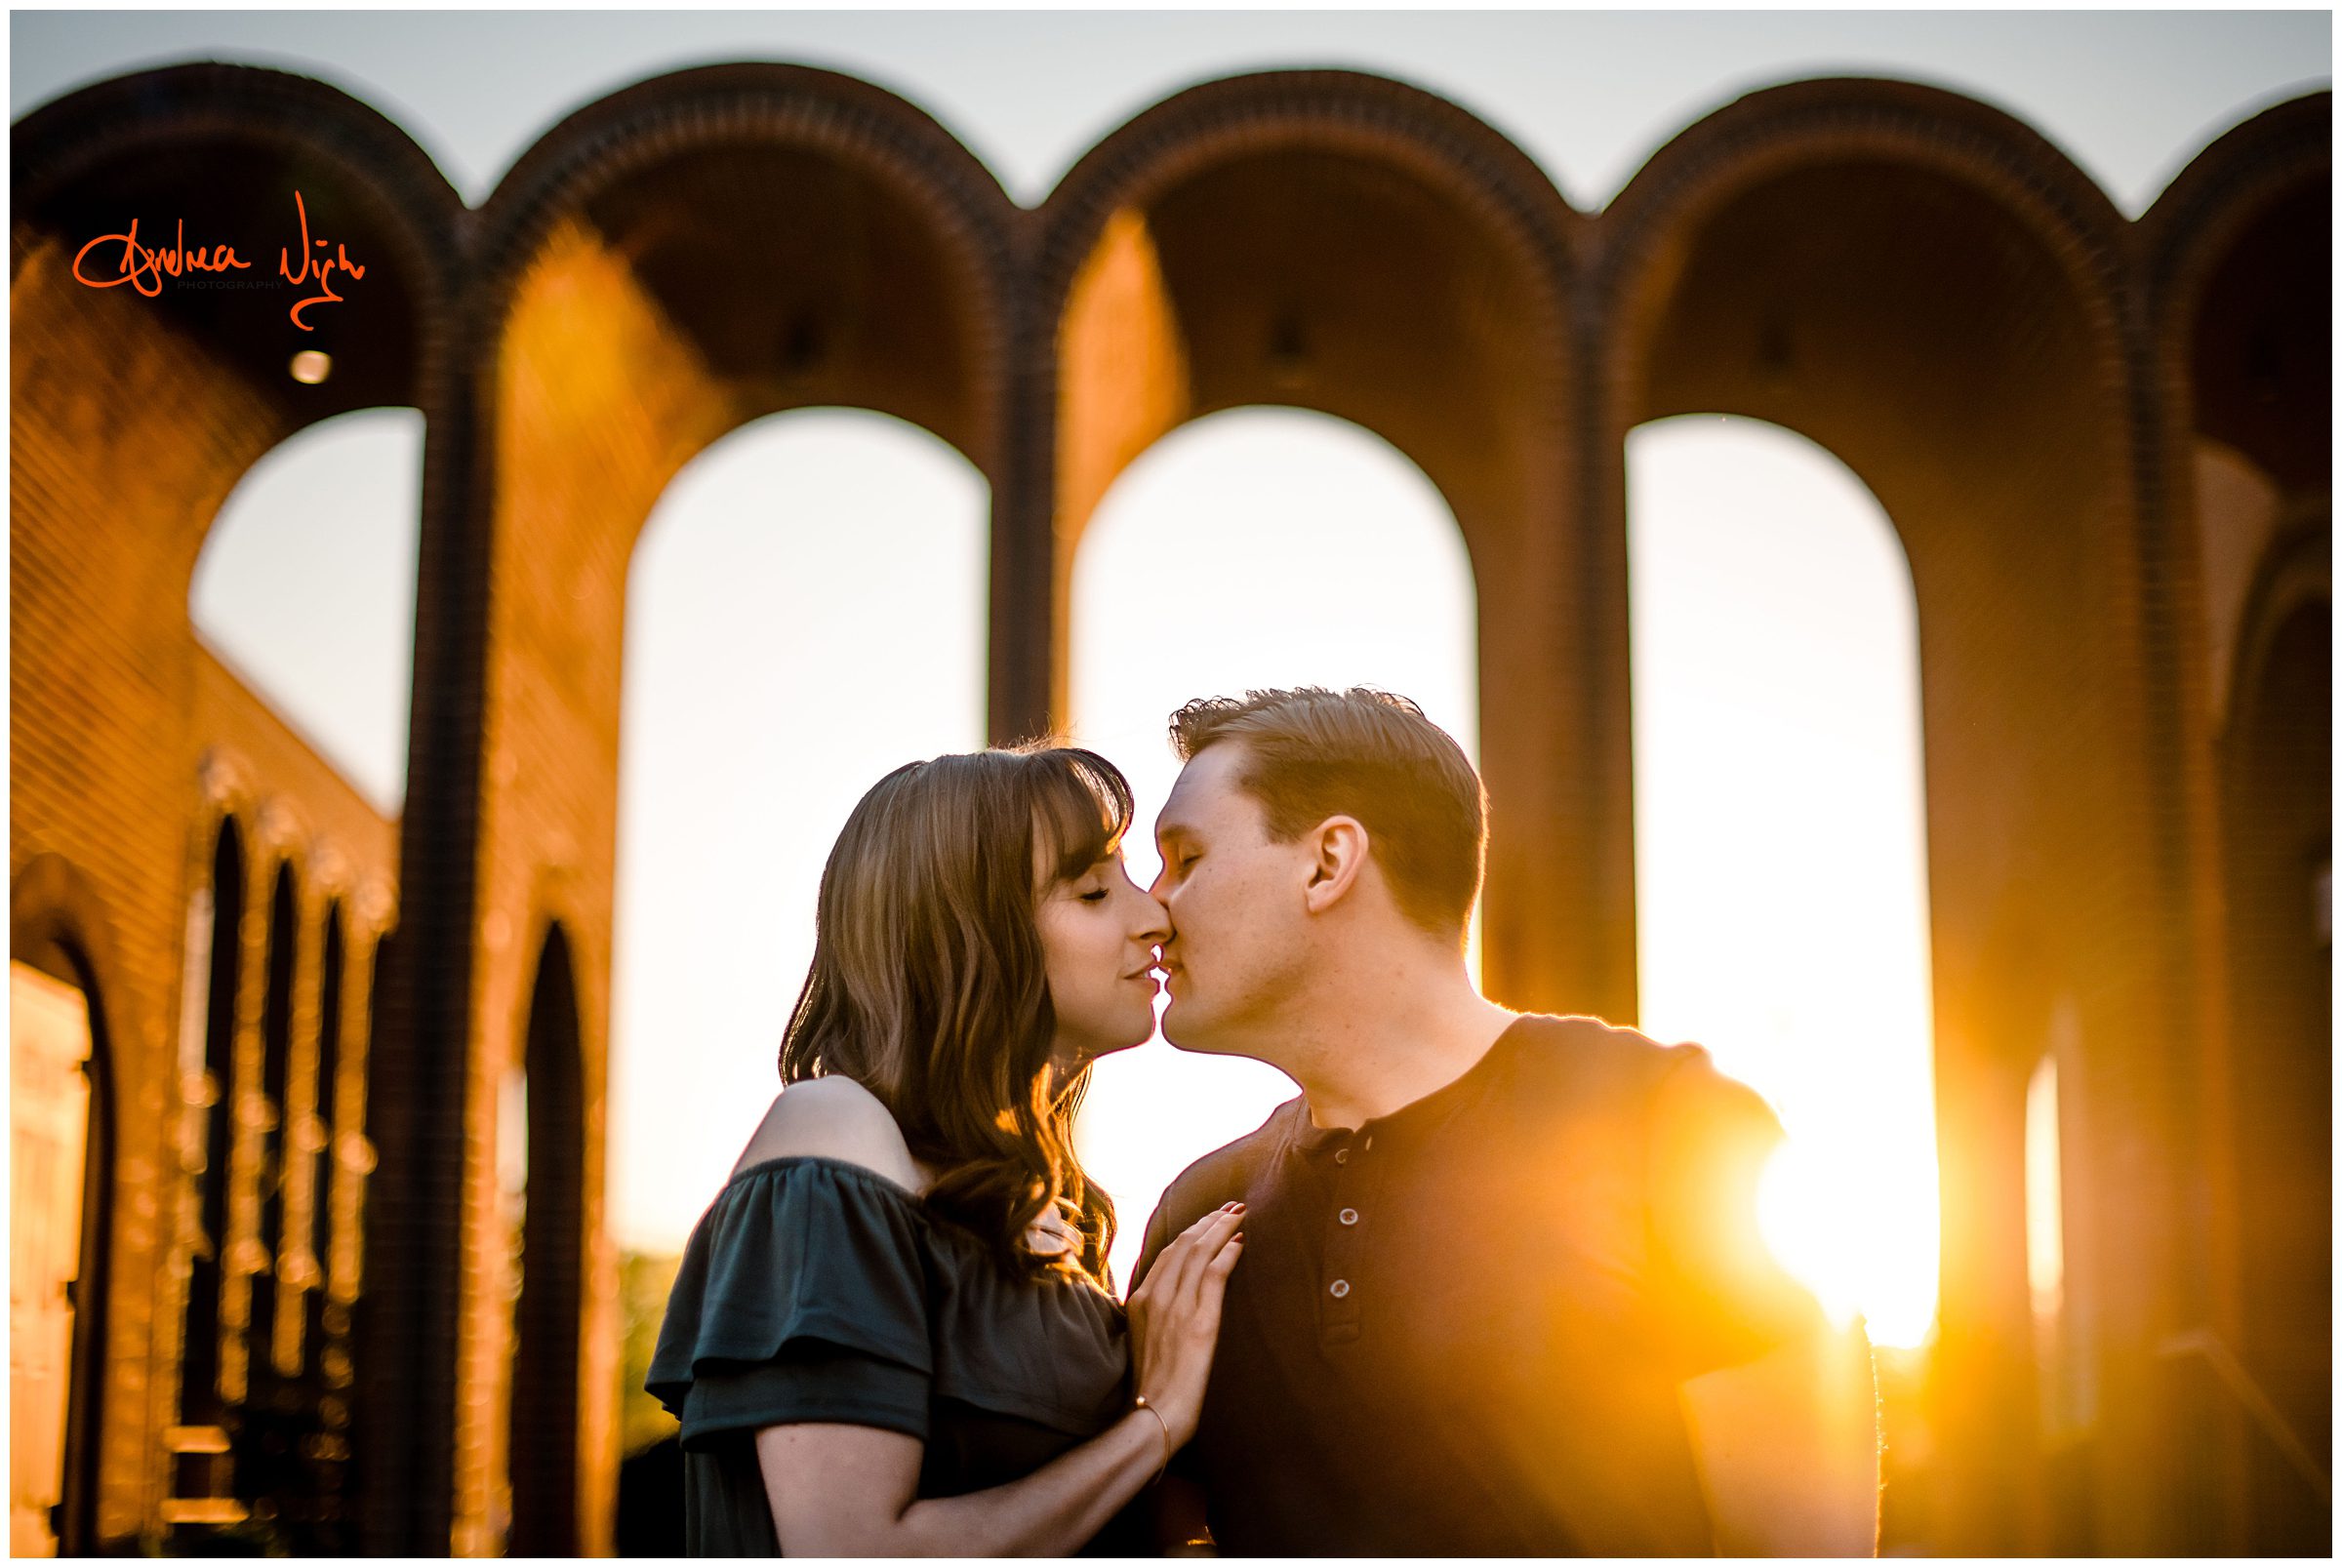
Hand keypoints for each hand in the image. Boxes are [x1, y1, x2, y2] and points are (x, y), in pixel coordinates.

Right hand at [1126, 1203, 1245, 1448]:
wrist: (1155, 1413)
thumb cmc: (1152, 1386)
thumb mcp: (1143, 1341)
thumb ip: (1153, 1316)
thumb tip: (1169, 1304)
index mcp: (1140, 1300)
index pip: (1168, 1253)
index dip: (1190, 1232)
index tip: (1207, 1220)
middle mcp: (1156, 1296)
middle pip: (1185, 1245)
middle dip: (1209, 1221)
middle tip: (1230, 1207)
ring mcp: (1177, 1306)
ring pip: (1201, 1252)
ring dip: (1222, 1228)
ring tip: (1240, 1214)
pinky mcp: (1200, 1320)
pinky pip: (1215, 1273)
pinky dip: (1229, 1252)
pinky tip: (1242, 1241)